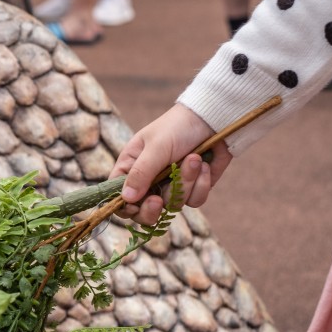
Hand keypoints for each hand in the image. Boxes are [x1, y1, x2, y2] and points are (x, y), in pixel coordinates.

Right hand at [108, 104, 232, 225]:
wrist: (213, 121)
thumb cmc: (176, 127)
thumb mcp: (156, 148)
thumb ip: (140, 173)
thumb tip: (125, 199)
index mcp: (131, 166)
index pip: (118, 195)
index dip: (124, 206)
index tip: (133, 207)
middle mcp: (149, 180)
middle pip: (143, 211)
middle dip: (151, 209)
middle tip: (157, 200)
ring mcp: (171, 185)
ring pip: (172, 204)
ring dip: (185, 183)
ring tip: (194, 159)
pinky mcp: (193, 188)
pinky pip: (194, 200)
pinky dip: (201, 184)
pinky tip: (204, 165)